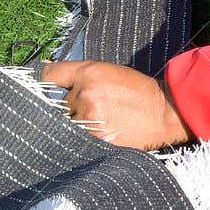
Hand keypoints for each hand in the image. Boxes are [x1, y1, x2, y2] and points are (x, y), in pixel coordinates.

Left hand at [39, 60, 191, 149]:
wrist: (164, 113)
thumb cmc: (137, 91)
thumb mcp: (109, 71)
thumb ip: (81, 75)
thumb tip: (48, 78)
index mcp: (90, 72)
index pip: (49, 75)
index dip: (46, 83)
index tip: (45, 89)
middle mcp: (86, 93)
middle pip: (57, 104)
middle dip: (69, 107)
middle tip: (91, 109)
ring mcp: (90, 118)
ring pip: (66, 123)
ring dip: (76, 125)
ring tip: (100, 122)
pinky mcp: (96, 138)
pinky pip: (77, 138)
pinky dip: (83, 138)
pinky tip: (101, 133)